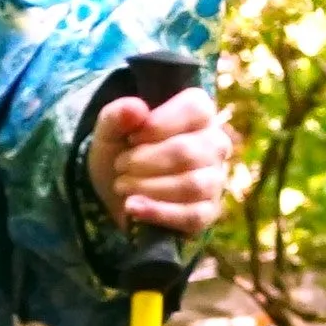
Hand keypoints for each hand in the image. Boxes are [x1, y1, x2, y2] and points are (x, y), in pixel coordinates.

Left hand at [90, 85, 231, 234]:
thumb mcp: (109, 131)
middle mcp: (215, 144)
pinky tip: (133, 208)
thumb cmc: (121, 153)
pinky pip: (193, 216)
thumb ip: (116, 115)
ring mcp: (215, 179)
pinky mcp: (209, 211)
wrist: (116, 194)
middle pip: (187, 152)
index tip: (131, 138)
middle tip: (120, 166)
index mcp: (199, 114)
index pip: (195, 109)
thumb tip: (135, 109)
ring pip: (192, 185)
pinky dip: (159, 213)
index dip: (158, 124)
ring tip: (123, 186)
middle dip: (144, 162)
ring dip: (149, 187)